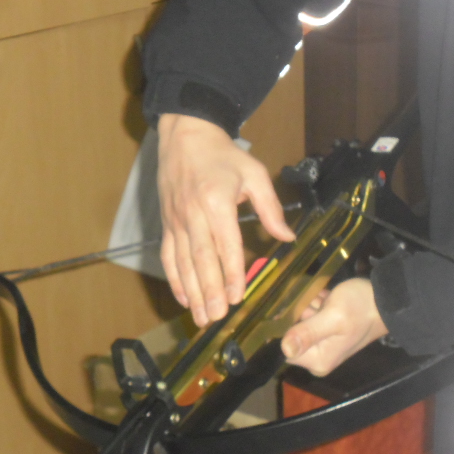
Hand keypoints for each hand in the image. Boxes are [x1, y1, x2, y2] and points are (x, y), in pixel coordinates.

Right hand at [157, 113, 295, 326]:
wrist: (185, 136)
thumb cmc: (222, 155)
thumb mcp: (254, 174)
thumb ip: (270, 207)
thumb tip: (286, 237)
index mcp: (217, 202)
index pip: (225, 245)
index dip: (231, 273)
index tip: (237, 297)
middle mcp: (193, 215)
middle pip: (201, 260)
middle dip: (209, 291)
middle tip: (217, 317)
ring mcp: (176, 221)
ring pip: (184, 264)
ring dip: (193, 293)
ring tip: (202, 317)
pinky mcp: (167, 224)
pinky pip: (169, 257)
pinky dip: (175, 280)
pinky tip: (184, 298)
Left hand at [281, 278, 388, 376]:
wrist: (388, 299)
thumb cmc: (361, 308)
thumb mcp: (334, 317)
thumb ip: (309, 333)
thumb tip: (285, 349)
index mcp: (318, 360)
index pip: (284, 349)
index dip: (284, 329)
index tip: (291, 311)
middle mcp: (318, 356)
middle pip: (292, 335)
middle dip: (298, 316)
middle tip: (314, 303)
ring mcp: (323, 343)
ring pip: (300, 322)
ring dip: (307, 307)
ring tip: (323, 299)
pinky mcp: (327, 330)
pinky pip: (311, 317)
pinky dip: (314, 304)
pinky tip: (325, 297)